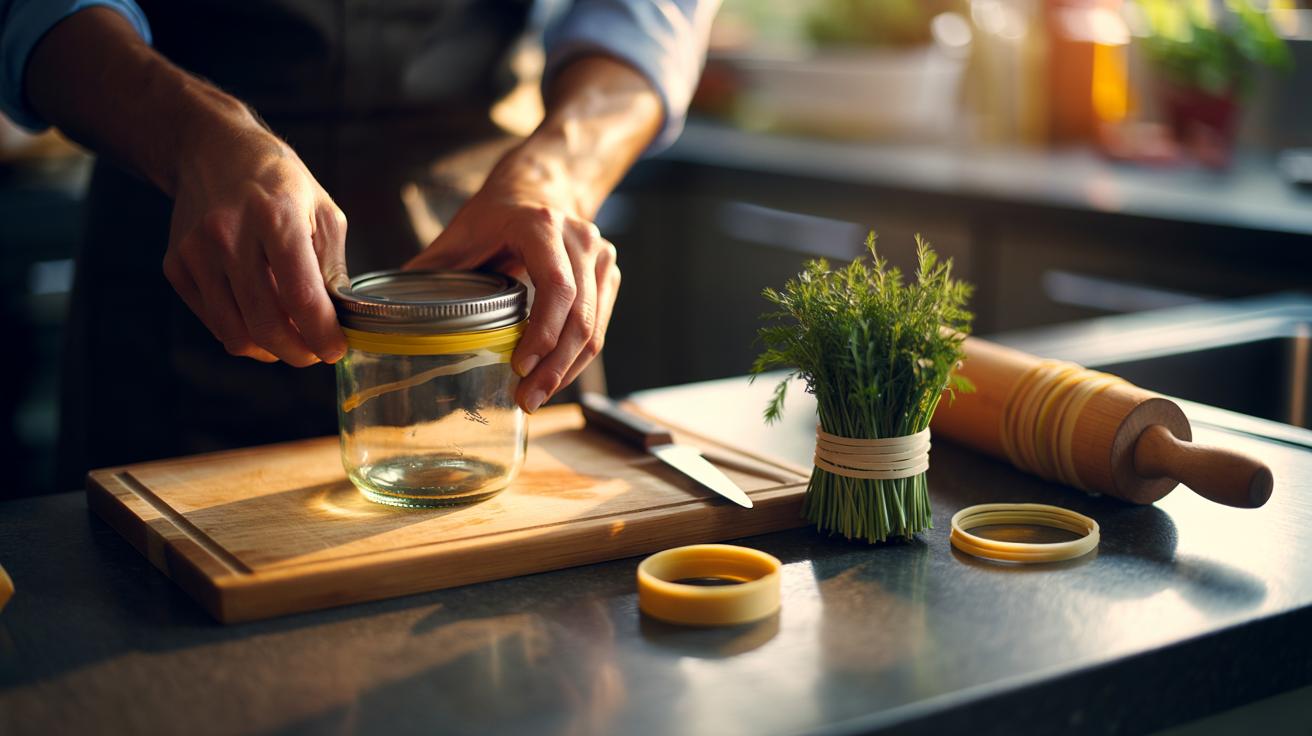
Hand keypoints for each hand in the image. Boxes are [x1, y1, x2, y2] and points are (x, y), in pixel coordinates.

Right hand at [162, 115, 347, 365]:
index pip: (302, 297)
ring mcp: (196, 253)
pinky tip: (261, 317)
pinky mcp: (176, 266)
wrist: (213, 151)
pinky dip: (243, 333)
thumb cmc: (278, 181)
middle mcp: (229, 236)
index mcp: (276, 218)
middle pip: (266, 325)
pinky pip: (215, 322)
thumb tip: (340, 322)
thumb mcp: (323, 212)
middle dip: (298, 353)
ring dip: (271, 351)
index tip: (337, 349)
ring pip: (236, 334)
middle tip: (316, 353)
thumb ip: (332, 269)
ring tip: (292, 339)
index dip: (323, 335)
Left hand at [406, 145, 619, 412]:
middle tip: (528, 399)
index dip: (542, 331)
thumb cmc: (495, 214)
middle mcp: (580, 239)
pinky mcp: (608, 276)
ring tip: (537, 397)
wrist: (539, 186)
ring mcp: (600, 257)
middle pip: (580, 315)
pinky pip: (600, 326)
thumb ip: (429, 271)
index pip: (557, 286)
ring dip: (568, 369)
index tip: (520, 368)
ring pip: (595, 327)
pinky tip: (554, 378)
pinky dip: (577, 358)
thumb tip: (384, 312)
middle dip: (555, 365)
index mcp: (541, 225)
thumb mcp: (459, 234)